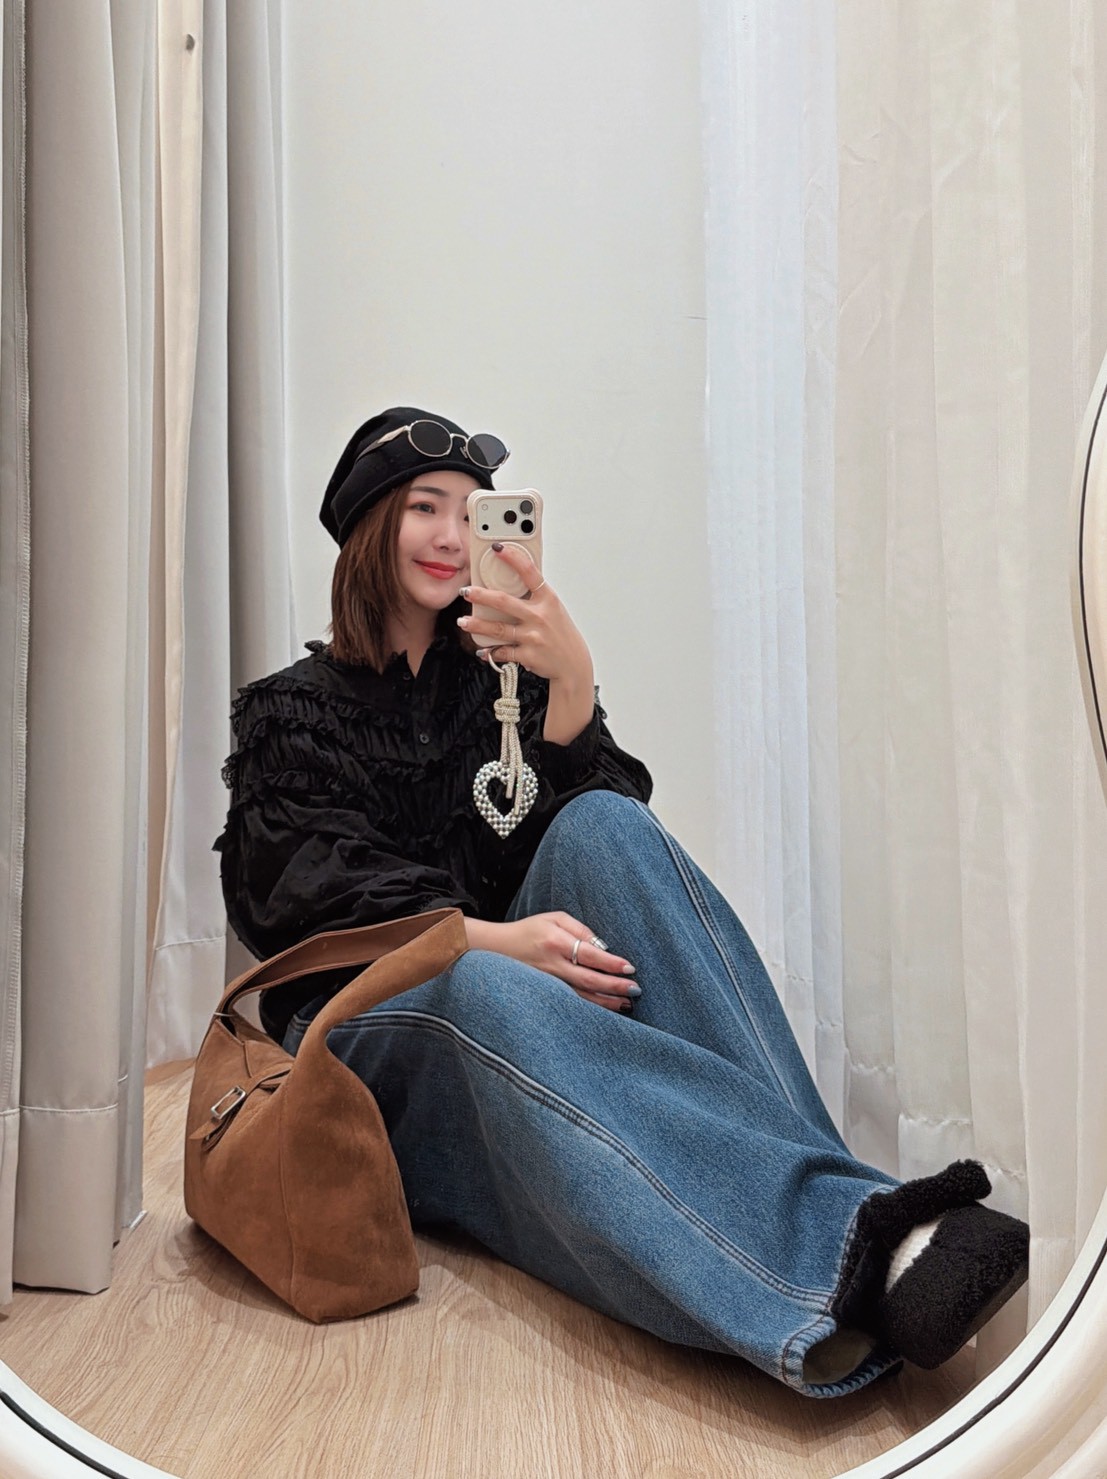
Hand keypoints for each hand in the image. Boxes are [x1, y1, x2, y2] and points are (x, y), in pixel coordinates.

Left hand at [457, 544, 592, 688]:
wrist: (573, 664)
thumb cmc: (562, 634)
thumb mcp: (554, 609)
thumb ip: (535, 597)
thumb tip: (513, 580)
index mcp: (548, 600)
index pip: (529, 573)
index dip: (513, 558)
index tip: (498, 548)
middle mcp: (540, 616)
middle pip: (504, 602)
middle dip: (481, 595)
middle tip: (466, 591)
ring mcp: (533, 636)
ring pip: (498, 629)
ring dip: (477, 625)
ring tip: (463, 621)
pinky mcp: (527, 655)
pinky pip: (502, 652)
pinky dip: (490, 652)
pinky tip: (483, 650)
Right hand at [464, 912, 639, 1011]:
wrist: (494, 949)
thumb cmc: (529, 930)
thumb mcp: (553, 918)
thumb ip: (580, 929)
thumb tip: (603, 948)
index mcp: (555, 942)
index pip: (589, 954)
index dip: (611, 963)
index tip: (630, 968)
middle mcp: (552, 964)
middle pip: (588, 979)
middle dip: (614, 986)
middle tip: (636, 989)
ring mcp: (547, 982)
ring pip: (582, 996)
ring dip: (606, 1001)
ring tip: (627, 1003)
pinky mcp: (545, 993)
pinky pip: (571, 1002)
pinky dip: (590, 1007)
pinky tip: (606, 1009)